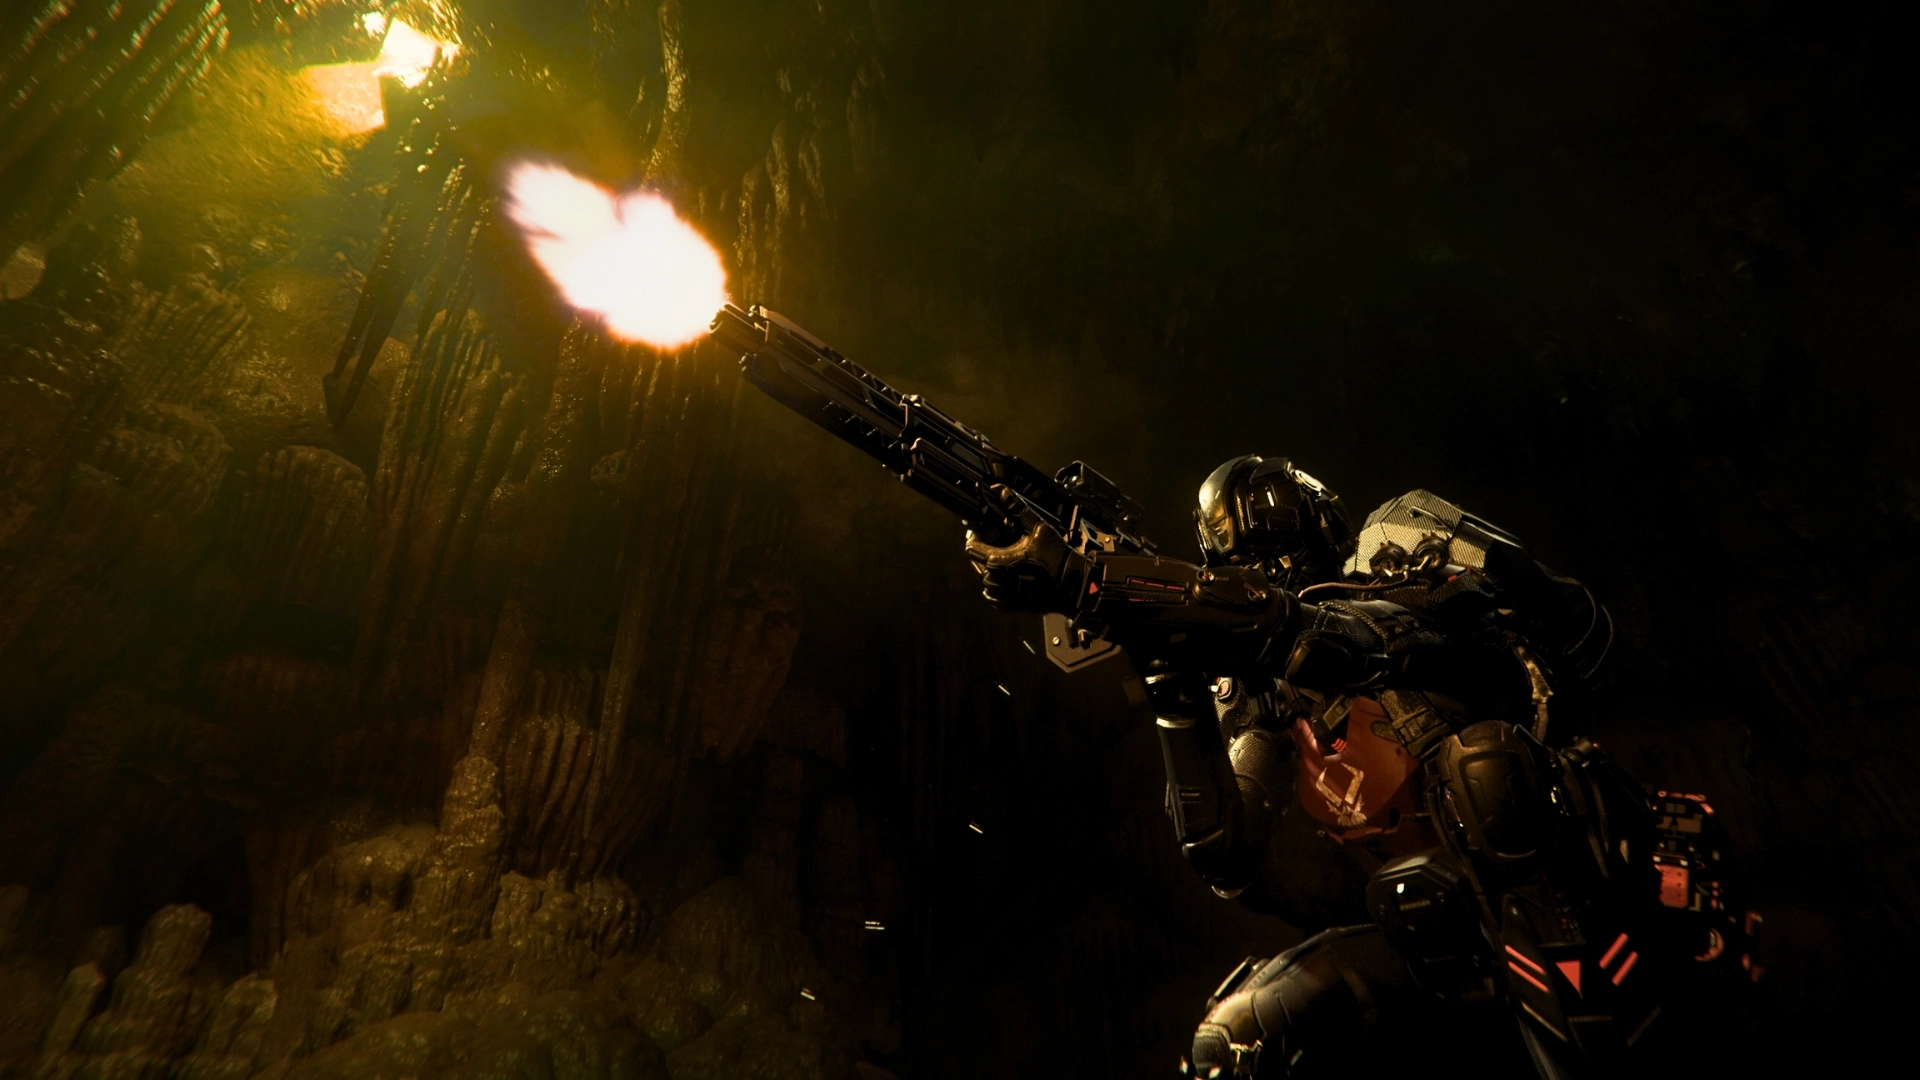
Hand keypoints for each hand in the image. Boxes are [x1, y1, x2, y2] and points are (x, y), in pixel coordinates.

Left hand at [964, 487, 1086, 611]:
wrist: (1073, 586)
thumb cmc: (1056, 557)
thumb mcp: (1037, 528)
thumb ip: (1016, 508)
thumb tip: (999, 489)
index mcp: (996, 561)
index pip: (971, 546)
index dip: (975, 535)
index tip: (983, 529)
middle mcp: (994, 580)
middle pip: (976, 561)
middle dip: (985, 549)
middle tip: (1000, 541)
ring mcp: (1000, 596)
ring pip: (985, 577)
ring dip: (991, 567)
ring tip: (1009, 557)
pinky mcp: (1007, 606)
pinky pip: (993, 593)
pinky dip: (998, 583)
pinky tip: (1012, 573)